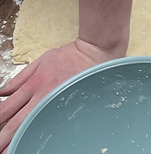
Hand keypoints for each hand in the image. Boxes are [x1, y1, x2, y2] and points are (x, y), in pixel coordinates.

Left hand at [0, 40, 119, 149]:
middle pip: (16, 124)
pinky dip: (38, 137)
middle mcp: (42, 97)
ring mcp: (54, 105)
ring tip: (7, 152)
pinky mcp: (65, 109)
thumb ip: (20, 78)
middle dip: (2, 139)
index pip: (7, 107)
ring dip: (17, 143)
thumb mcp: (42, 60)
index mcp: (33, 84)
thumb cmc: (70, 56)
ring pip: (31, 129)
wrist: (95, 54)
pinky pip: (48, 127)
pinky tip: (31, 145)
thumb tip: (2, 91)